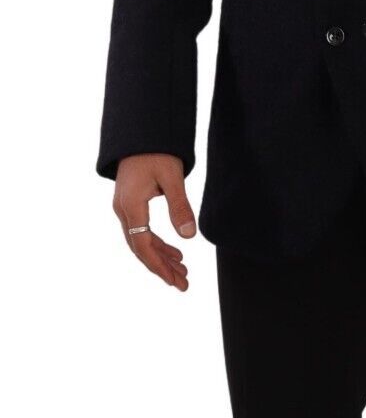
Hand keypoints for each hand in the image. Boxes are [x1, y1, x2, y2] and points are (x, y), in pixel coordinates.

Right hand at [112, 153, 195, 290]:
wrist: (140, 132)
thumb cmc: (156, 151)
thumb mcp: (172, 178)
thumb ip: (180, 206)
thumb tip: (190, 236)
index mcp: (131, 205)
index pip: (142, 244)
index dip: (158, 265)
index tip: (175, 280)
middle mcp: (123, 210)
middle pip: (141, 248)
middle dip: (162, 268)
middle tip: (183, 284)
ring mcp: (125, 208)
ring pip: (141, 241)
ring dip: (162, 257)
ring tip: (183, 271)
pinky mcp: (130, 204)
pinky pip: (142, 231)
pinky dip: (158, 244)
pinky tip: (175, 252)